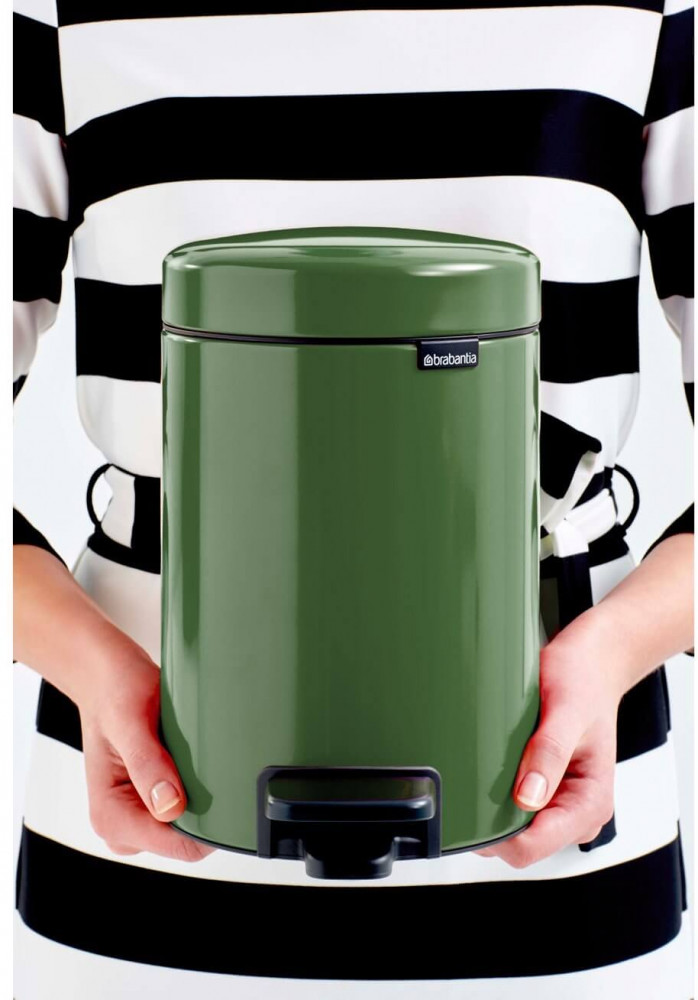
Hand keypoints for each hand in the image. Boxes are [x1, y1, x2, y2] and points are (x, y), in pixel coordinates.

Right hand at [14, 544, 212, 861]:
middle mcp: (124, 822)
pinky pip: (190, 806)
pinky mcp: (154, 799)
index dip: (210, 827)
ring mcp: (141, 813)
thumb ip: (148, 764)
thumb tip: (170, 806)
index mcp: (112, 815)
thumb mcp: (130, 720)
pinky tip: (196, 759)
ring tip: (198, 756)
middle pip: (188, 840)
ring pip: (193, 825)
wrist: (107, 675)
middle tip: (211, 763)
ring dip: (206, 796)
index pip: (177, 846)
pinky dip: (201, 787)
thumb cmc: (114, 692)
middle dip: (209, 810)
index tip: (231, 796)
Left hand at [475, 532, 692, 867]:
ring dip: (488, 809)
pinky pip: (508, 809)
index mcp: (589, 804)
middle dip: (488, 822)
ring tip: (480, 770)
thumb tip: (527, 796)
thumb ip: (549, 753)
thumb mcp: (566, 710)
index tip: (466, 810)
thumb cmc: (584, 681)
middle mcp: (574, 812)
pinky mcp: (541, 791)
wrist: (590, 662)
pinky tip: (485, 769)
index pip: (532, 846)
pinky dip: (491, 795)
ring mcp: (556, 804)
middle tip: (466, 782)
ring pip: (509, 831)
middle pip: (516, 844)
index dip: (496, 836)